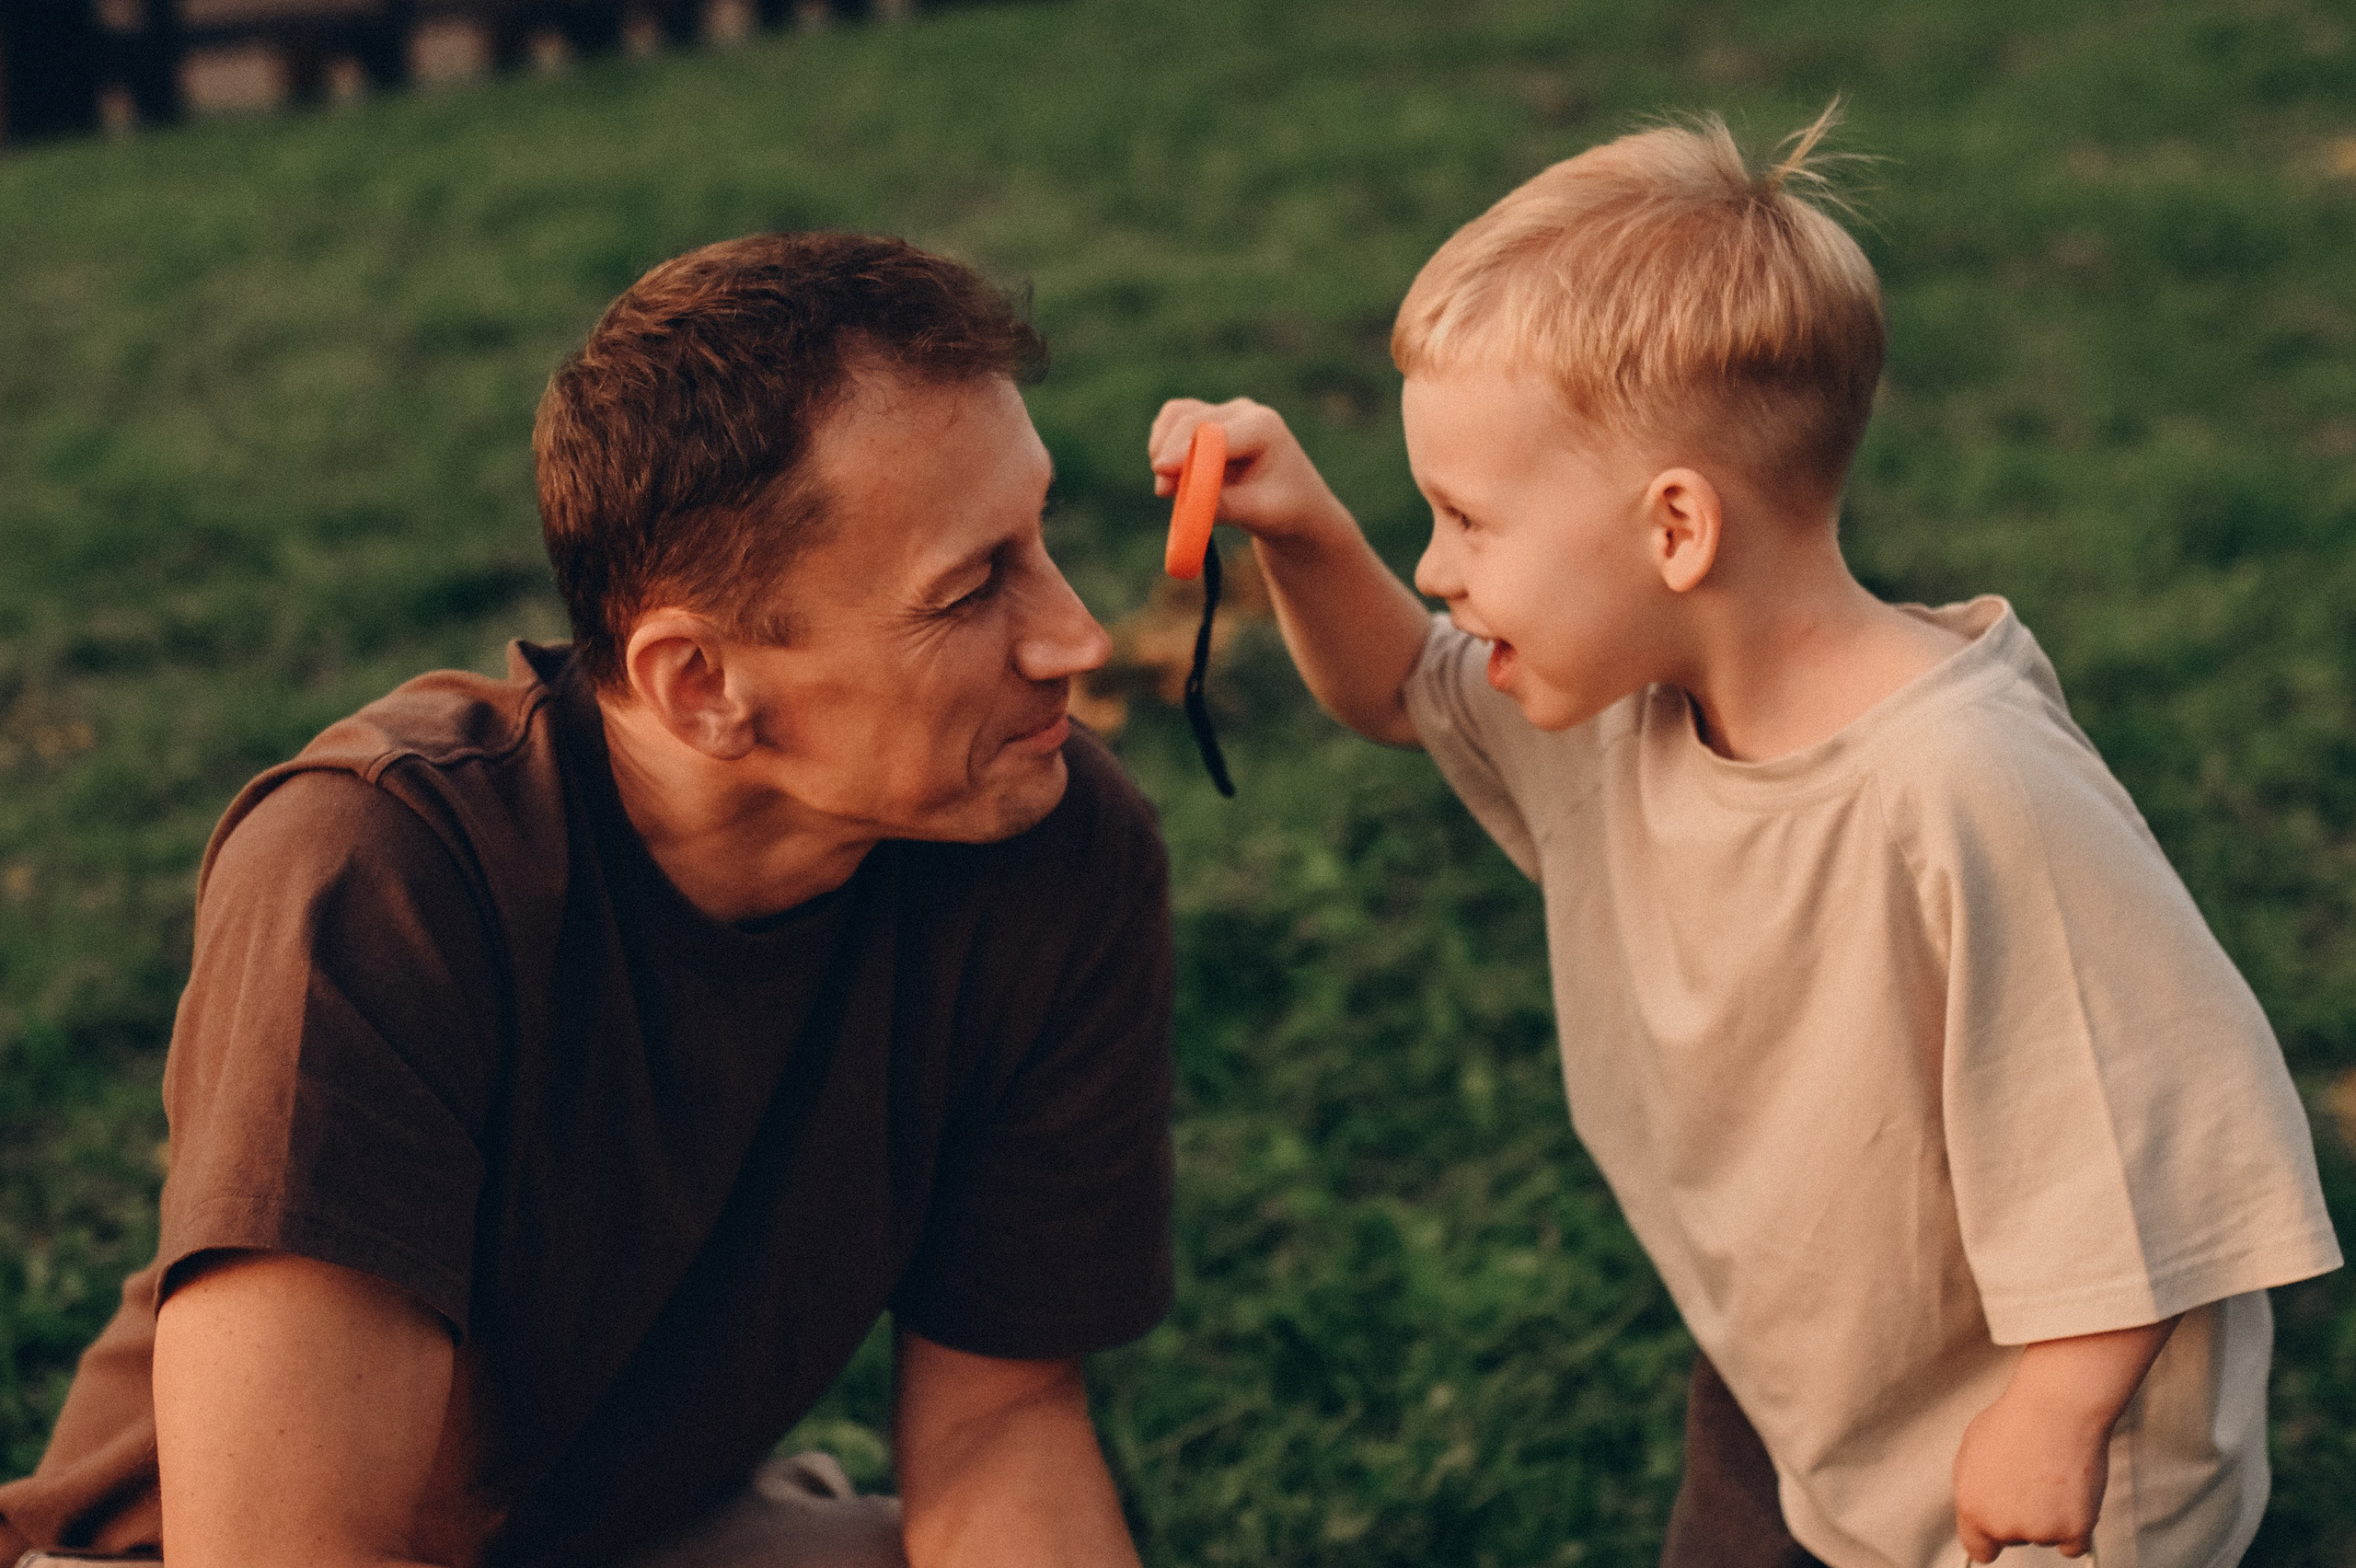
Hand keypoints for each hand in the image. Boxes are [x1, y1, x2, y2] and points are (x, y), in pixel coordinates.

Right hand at [1147, 398, 1352, 547]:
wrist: (1294, 503)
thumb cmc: (1284, 508)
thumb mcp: (1260, 514)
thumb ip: (1226, 508)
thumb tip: (1187, 505)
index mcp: (1264, 427)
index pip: (1216, 433)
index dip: (1185, 450)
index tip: (1160, 469)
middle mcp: (1243, 412)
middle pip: (1191, 420)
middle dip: (1170, 453)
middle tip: (1163, 491)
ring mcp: (1225, 412)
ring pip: (1177, 415)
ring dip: (1163, 445)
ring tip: (1168, 485)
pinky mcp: (1208, 419)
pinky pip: (1173, 419)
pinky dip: (1163, 441)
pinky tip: (1169, 471)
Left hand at [1951, 1382, 2107, 1560]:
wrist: (2056, 1409)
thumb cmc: (2015, 1420)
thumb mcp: (1972, 1451)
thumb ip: (1974, 1487)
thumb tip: (1981, 1505)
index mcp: (1972, 1507)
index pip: (1978, 1548)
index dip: (1989, 1537)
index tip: (1998, 1531)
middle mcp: (2003, 1525)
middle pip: (2013, 1537)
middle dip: (2020, 1516)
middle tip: (2031, 1482)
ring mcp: (2040, 1531)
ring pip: (2045, 1537)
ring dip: (2050, 1517)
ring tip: (2052, 1476)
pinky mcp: (2074, 1531)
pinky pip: (2074, 1546)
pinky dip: (2075, 1528)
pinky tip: (2072, 1499)